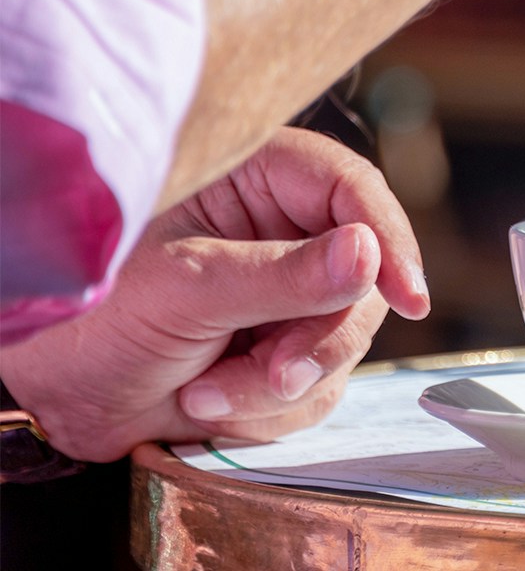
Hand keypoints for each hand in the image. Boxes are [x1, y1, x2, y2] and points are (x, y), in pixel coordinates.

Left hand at [0, 128, 428, 462]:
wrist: (50, 394)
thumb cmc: (92, 312)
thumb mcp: (186, 289)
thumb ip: (281, 276)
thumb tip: (368, 254)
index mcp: (258, 179)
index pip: (352, 190)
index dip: (388, 240)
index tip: (406, 298)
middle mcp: (285, 232)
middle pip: (364, 280)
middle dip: (320, 340)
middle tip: (274, 375)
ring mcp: (289, 295)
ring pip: (345, 342)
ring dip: (281, 385)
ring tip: (204, 395)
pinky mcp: (283, 350)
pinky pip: (320, 388)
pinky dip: (268, 413)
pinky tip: (207, 405)